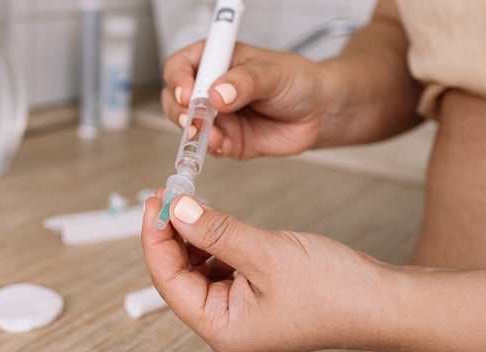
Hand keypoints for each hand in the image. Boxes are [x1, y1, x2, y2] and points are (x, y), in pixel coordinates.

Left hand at [141, 193, 385, 351]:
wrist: (380, 300)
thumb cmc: (334, 291)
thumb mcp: (266, 253)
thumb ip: (216, 231)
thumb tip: (177, 209)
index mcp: (222, 328)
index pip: (168, 281)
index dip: (155, 240)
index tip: (152, 203)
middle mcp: (225, 323)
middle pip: (179, 275)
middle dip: (171, 234)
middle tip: (167, 195)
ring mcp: (239, 310)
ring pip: (197, 268)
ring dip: (191, 234)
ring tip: (188, 202)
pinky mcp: (252, 294)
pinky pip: (219, 265)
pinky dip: (212, 241)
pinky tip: (212, 220)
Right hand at [162, 42, 333, 158]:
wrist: (319, 113)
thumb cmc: (297, 82)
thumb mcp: (272, 73)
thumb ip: (244, 82)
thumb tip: (217, 94)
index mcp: (217, 60)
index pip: (181, 65)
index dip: (178, 79)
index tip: (188, 93)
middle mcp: (211, 88)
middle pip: (176, 98)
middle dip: (180, 111)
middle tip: (194, 119)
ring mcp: (217, 116)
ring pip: (188, 126)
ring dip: (194, 133)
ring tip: (211, 136)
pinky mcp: (227, 140)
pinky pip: (209, 147)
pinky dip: (211, 148)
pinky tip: (222, 144)